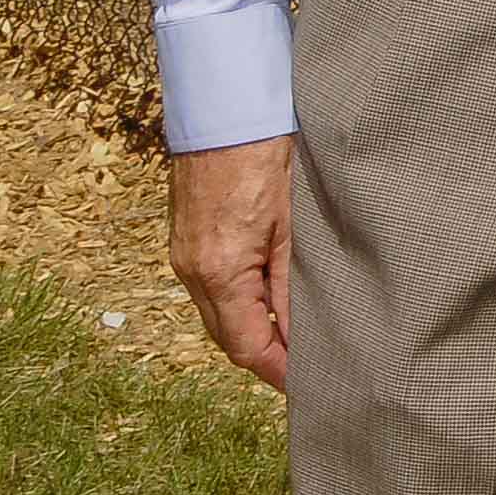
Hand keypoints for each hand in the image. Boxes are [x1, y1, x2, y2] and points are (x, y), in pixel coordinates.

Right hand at [168, 135, 293, 390]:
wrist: (226, 110)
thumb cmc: (268, 158)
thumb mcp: (294, 226)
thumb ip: (294, 286)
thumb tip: (301, 337)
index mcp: (219, 272)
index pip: (245, 346)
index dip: (278, 370)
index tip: (309, 384)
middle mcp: (192, 271)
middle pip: (228, 337)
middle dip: (266, 355)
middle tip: (310, 366)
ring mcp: (185, 255)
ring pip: (219, 313)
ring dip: (253, 328)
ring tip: (298, 335)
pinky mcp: (188, 240)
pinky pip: (212, 288)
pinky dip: (240, 302)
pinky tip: (271, 297)